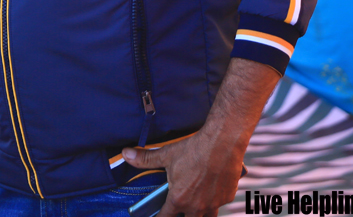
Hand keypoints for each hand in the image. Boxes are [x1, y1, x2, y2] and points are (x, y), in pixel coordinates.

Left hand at [122, 129, 246, 216]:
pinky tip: (213, 192)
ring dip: (200, 214)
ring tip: (196, 207)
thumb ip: (145, 159)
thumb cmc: (194, 149)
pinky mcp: (227, 197)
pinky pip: (219, 205)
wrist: (222, 142)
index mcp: (179, 199)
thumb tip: (126, 154)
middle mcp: (196, 206)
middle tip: (179, 210)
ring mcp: (213, 203)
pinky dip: (215, 201)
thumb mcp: (166, 154)